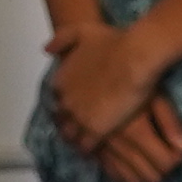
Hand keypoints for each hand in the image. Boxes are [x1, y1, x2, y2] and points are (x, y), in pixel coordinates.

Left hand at [44, 19, 181, 181]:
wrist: (134, 58)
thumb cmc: (112, 42)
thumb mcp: (82, 31)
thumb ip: (61, 39)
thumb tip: (46, 50)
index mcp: (60, 80)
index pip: (55, 98)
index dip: (64, 103)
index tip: (72, 106)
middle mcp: (65, 101)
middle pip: (61, 119)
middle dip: (67, 123)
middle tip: (78, 127)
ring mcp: (78, 117)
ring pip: (71, 135)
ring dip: (76, 138)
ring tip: (85, 142)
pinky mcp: (95, 130)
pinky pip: (86, 146)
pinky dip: (88, 149)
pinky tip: (95, 150)